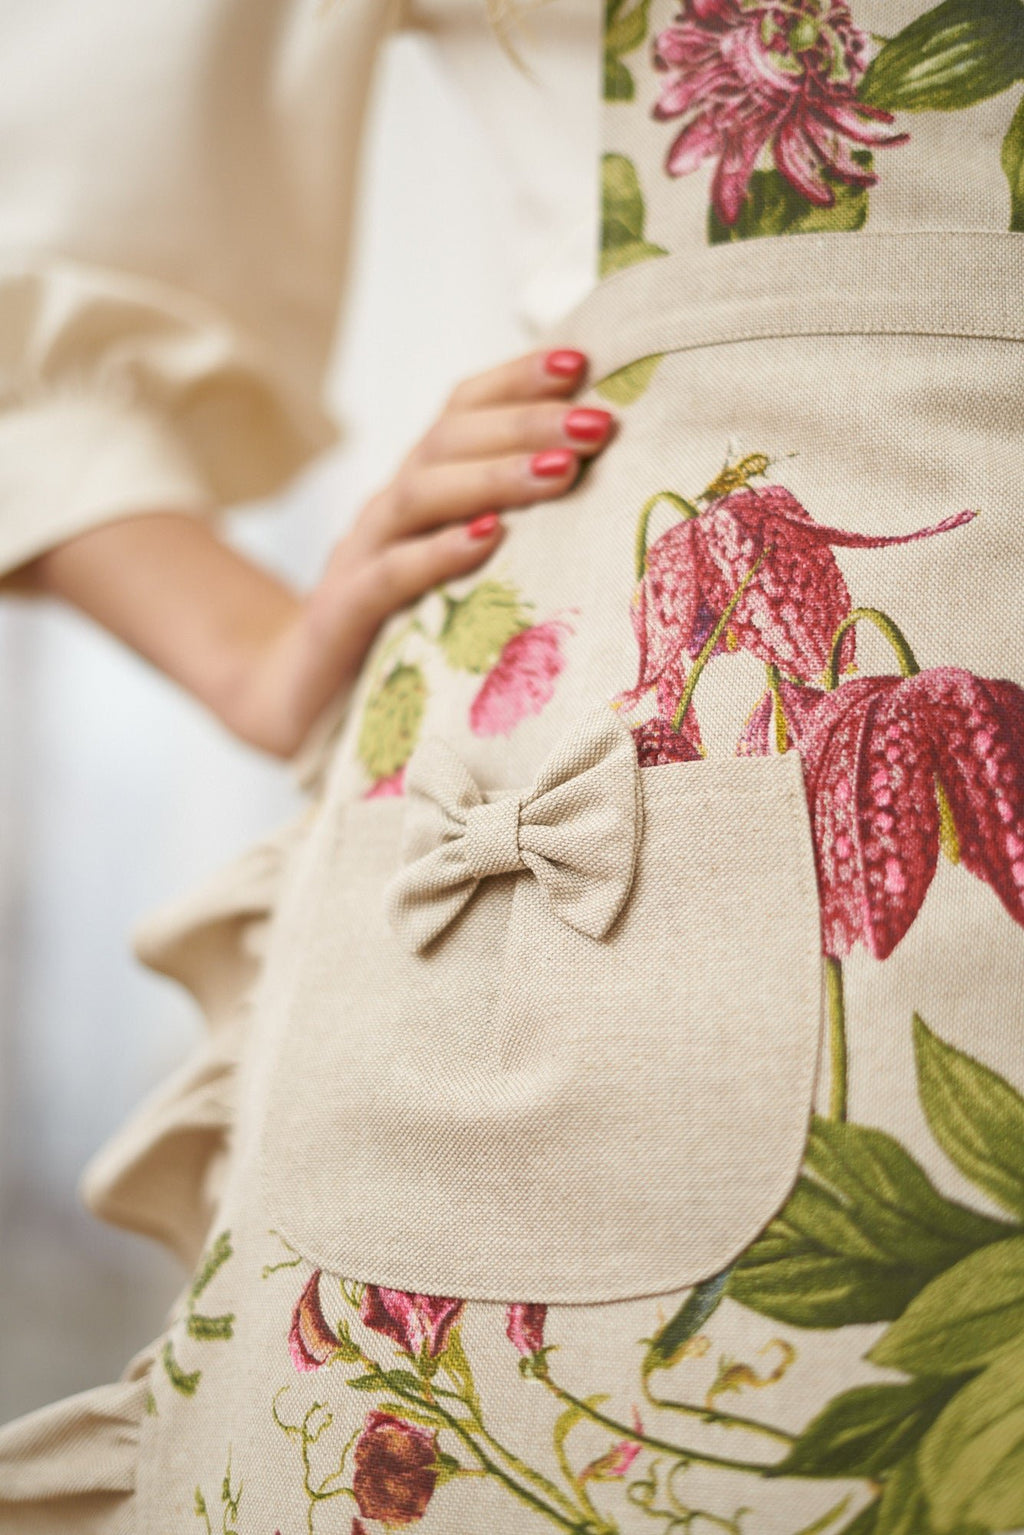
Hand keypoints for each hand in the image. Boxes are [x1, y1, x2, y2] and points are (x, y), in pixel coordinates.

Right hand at [20, 349, 613, 757]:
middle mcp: (388, 512)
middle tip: (596, 421)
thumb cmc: (397, 630)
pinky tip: (488, 538)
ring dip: (496, 475)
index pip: (460, 412)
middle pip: (448, 441)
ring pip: (422, 495)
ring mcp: (360, 559)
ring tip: (562, 468)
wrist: (296, 697)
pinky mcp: (344, 617)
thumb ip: (502, 525)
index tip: (583, 362)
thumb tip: (592, 490)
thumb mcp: (452, 570)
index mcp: (417, 491)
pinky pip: (389, 576)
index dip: (514, 380)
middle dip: (525, 422)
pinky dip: (438, 553)